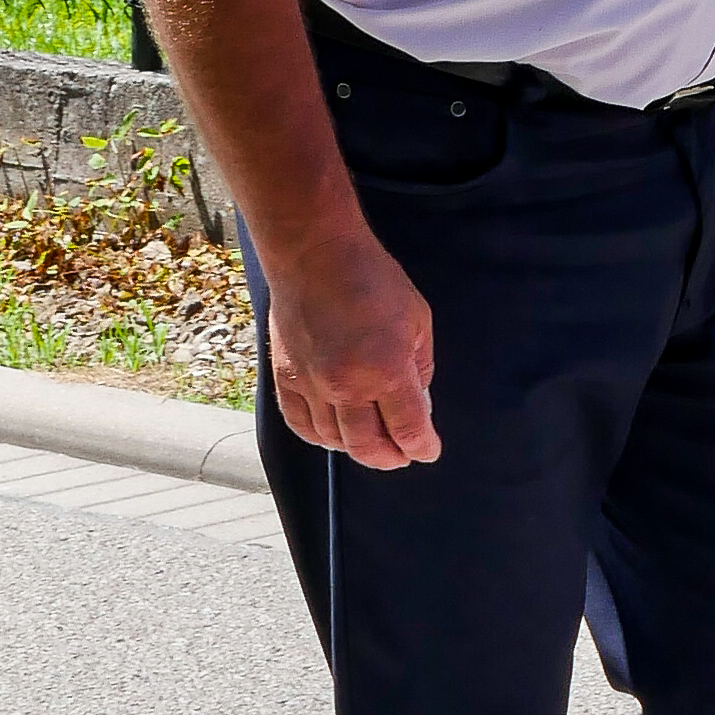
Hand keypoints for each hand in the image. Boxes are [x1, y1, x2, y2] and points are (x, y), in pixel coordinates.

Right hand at [261, 218, 440, 468]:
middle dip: (392, 458)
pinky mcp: (285, 378)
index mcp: (385, 370)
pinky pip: (301, 425)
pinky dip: (320, 438)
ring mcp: (311, 385)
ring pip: (334, 441)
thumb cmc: (373, 279)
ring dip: (357, 450)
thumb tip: (418, 402)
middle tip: (403, 457)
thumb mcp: (417, 319)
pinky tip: (334, 437)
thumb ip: (419, 366)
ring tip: (374, 446)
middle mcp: (346, 386)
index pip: (408, 429)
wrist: (316, 255)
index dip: (422, 447)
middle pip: (368, 446)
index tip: (429, 451)